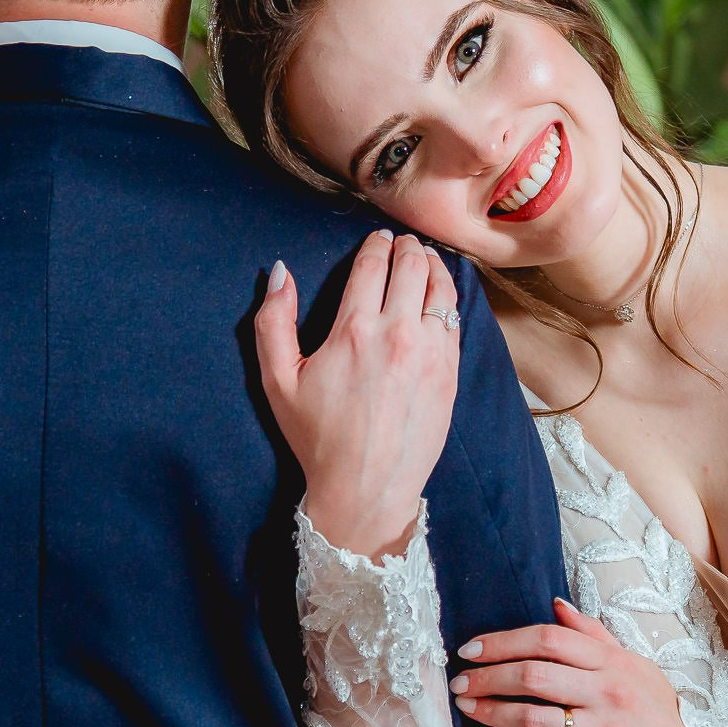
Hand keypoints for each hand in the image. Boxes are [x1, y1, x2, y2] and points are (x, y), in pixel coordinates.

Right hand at [255, 231, 460, 557]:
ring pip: (441, 287)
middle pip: (412, 266)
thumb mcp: (277, 381)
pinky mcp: (450, 373)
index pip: (372, 264)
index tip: (377, 237)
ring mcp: (430, 353)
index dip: (375, 243)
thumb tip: (279, 272)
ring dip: (433, 265)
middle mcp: (398, 334)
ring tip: (424, 259)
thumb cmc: (317, 438)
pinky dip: (448, 298)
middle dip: (406, 247)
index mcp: (353, 330)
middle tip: (402, 243)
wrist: (366, 488)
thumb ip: (272, 321)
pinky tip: (441, 295)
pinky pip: (455, 320)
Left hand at [449, 598, 691, 726]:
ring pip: (532, 718)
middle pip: (533, 675)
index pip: (549, 639)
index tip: (471, 649)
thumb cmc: (655, 712)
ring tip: (468, 710)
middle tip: (460, 682)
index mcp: (612, 663)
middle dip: (487, 677)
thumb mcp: (634, 665)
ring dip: (491, 713)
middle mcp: (607, 693)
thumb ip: (594, 635)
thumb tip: (555, 604)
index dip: (503, 641)